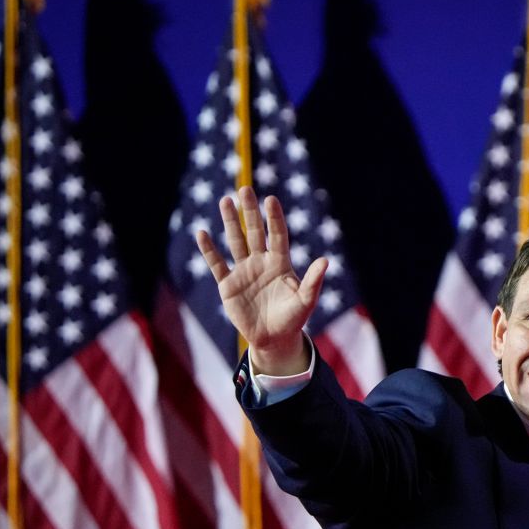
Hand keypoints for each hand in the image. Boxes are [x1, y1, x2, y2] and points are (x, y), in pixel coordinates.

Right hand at [195, 186, 323, 373]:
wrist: (274, 339)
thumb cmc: (293, 319)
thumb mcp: (306, 301)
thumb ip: (313, 282)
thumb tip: (326, 260)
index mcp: (281, 263)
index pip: (277, 235)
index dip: (274, 218)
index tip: (270, 200)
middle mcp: (261, 262)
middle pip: (255, 231)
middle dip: (250, 211)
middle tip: (245, 189)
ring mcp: (244, 271)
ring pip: (236, 241)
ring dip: (230, 222)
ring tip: (225, 201)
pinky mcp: (228, 285)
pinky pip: (217, 264)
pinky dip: (209, 250)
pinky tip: (202, 233)